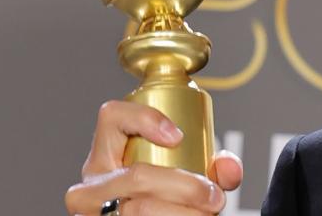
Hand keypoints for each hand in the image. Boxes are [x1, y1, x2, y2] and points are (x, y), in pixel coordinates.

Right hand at [65, 100, 243, 215]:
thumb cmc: (164, 198)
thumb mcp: (184, 174)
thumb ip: (213, 165)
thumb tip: (229, 168)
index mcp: (106, 154)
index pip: (112, 116)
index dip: (145, 119)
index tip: (178, 136)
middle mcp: (92, 182)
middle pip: (136, 175)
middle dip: (186, 187)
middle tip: (214, 195)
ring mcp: (92, 211)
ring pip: (138, 209)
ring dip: (182, 213)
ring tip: (207, 213)